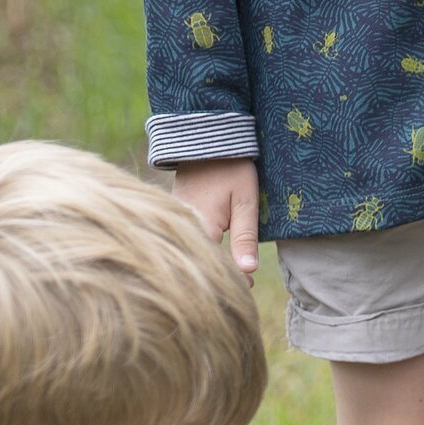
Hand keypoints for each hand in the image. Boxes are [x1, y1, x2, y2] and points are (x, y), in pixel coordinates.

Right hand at [172, 158, 259, 278]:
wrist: (207, 138)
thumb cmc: (232, 168)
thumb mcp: (245, 202)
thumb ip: (245, 237)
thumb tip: (249, 272)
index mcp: (200, 226)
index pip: (214, 265)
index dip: (232, 280)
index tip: (249, 286)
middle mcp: (181, 224)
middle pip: (199, 261)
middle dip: (218, 275)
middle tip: (240, 285)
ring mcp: (175, 218)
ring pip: (191, 250)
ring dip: (208, 263)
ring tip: (227, 274)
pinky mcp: (175, 212)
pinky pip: (185, 237)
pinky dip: (199, 249)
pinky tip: (211, 256)